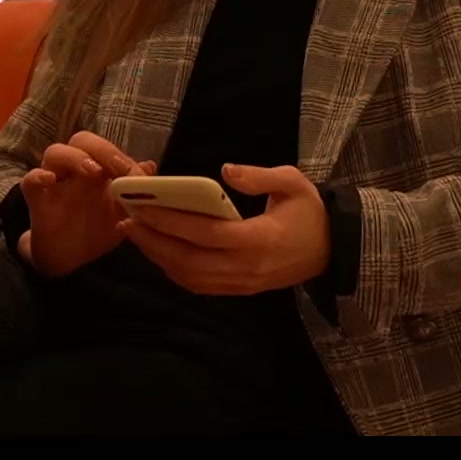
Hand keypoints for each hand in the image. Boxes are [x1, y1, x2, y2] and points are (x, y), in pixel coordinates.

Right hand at [19, 131, 150, 278]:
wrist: (72, 260)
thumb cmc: (98, 230)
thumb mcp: (124, 213)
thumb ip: (136, 191)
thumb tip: (150, 166)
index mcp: (98, 169)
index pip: (106, 148)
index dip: (122, 157)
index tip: (137, 175)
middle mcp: (75, 170)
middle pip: (81, 140)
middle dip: (101, 149)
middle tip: (118, 168)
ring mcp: (55, 182)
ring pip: (55, 152)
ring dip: (75, 157)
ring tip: (93, 172)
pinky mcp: (37, 200)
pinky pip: (30, 181)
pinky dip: (38, 176)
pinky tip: (49, 179)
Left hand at [122, 163, 328, 295]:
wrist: (333, 250)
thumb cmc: (311, 212)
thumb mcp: (293, 182)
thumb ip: (259, 177)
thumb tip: (226, 170)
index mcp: (259, 239)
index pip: (205, 233)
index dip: (171, 222)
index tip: (143, 207)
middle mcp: (246, 266)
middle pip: (189, 260)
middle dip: (153, 241)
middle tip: (127, 220)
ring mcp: (242, 283)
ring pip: (190, 277)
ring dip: (159, 258)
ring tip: (136, 235)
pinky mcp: (240, 290)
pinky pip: (200, 285)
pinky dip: (174, 271)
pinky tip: (160, 253)